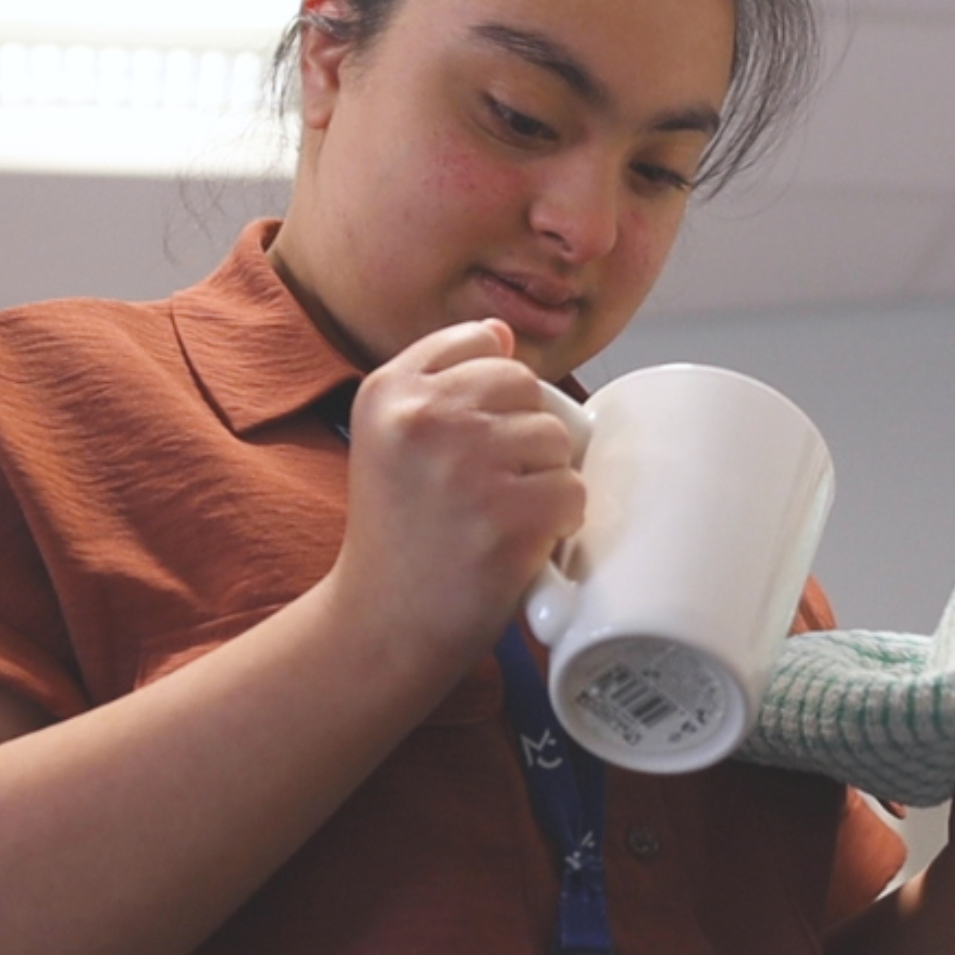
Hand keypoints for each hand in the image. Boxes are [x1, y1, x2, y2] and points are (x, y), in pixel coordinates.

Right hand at [327, 318, 584, 666]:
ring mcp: (467, 466)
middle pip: (526, 387)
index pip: (483, 345)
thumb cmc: (399, 529)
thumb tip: (503, 331)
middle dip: (520, 435)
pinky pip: (572, 490)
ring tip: (499, 515)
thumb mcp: (389, 437)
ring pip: (556, 437)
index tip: (464, 442)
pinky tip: (519, 541)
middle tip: (483, 487)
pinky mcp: (509, 517)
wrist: (382, 623)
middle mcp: (423, 418)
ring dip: (543, 478)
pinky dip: (559, 520)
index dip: (489, 396)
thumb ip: (438, 377)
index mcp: (387, 390)